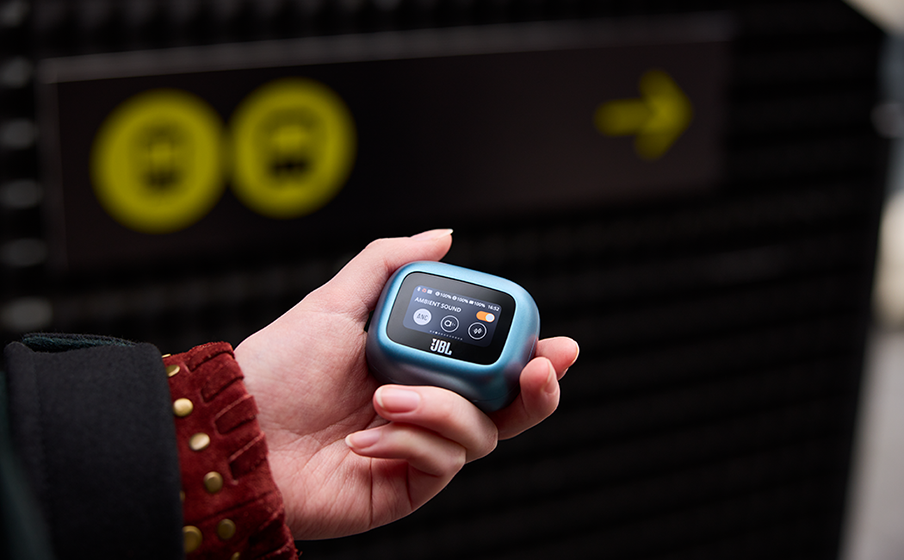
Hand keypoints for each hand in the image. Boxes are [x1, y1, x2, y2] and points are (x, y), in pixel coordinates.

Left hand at [234, 230, 578, 539]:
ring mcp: (418, 449)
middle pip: (509, 408)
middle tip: (541, 369)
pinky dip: (410, 439)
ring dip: (441, 408)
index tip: (558, 344)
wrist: (238, 429)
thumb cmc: (279, 368)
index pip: (492, 365)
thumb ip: (389, 263)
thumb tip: (445, 236)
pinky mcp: (404, 486)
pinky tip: (365, 435)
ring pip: (481, 434)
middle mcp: (427, 408)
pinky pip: (443, 461)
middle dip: (537, 391)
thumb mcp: (335, 302)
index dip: (533, 357)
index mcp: (419, 367)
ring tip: (385, 397)